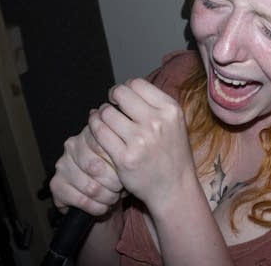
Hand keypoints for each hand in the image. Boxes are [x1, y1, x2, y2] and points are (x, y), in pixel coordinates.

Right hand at [49, 124, 122, 215]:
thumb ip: (123, 154)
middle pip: (96, 167)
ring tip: (113, 198)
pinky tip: (103, 206)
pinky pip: (81, 200)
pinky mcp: (56, 184)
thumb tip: (128, 162)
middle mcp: (72, 145)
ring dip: (107, 197)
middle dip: (114, 183)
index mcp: (91, 132)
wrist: (102, 191)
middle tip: (120, 188)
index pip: (105, 145)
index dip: (119, 163)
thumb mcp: (122, 158)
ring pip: (90, 187)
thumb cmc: (115, 171)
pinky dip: (96, 207)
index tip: (127, 172)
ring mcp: (62, 164)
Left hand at [88, 78, 195, 214]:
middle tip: (111, 106)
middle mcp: (156, 122)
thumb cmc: (173, 154)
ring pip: (106, 113)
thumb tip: (126, 88)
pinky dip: (94, 127)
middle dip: (112, 98)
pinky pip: (100, 132)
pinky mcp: (124, 158)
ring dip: (101, 114)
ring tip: (104, 119)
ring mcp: (140, 140)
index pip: (137, 84)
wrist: (174, 187)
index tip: (122, 98)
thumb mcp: (175, 123)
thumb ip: (155, 105)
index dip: (126, 88)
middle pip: (121, 94)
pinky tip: (97, 128)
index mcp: (170, 110)